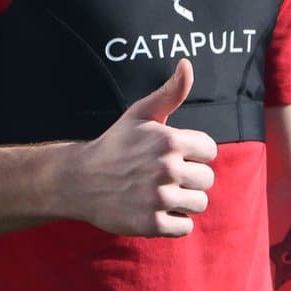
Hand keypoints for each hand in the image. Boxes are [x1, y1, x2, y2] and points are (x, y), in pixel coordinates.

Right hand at [73, 59, 215, 237]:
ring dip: (185, 200)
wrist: (80, 181)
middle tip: (165, 176)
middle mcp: (166, 169)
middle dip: (190, 178)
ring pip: (199, 203)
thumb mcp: (140, 114)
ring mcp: (158, 198)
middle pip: (207, 179)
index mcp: (168, 140)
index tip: (173, 154)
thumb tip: (187, 63)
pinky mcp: (151, 224)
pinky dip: (175, 222)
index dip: (194, 153)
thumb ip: (170, 92)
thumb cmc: (116, 144)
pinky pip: (185, 226)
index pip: (210, 151)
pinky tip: (156, 209)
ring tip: (161, 193)